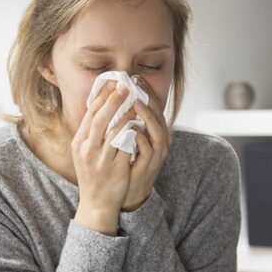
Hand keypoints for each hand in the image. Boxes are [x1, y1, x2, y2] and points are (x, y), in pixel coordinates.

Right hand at [72, 80, 137, 234]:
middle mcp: (87, 150)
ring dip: (126, 115)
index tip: (112, 83)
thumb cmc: (93, 175)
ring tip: (135, 104)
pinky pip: (126, 147)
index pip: (90, 114)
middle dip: (113, 100)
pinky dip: (133, 133)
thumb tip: (102, 107)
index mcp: (79, 143)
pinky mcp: (116, 169)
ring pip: (114, 131)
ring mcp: (101, 160)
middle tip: (125, 87)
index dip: (101, 97)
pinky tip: (140, 125)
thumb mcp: (84, 152)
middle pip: (100, 119)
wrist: (96, 203)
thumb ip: (91, 133)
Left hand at [122, 76, 170, 212]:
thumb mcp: (125, 140)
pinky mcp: (148, 167)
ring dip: (148, 118)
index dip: (146, 92)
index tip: (135, 78)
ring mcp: (155, 156)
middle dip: (149, 100)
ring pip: (158, 133)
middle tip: (137, 85)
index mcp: (153, 133)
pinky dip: (141, 140)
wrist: (125, 194)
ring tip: (136, 104)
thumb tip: (112, 100)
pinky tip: (132, 130)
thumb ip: (123, 122)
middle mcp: (159, 142)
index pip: (153, 108)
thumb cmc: (124, 164)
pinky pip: (148, 151)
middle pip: (160, 116)